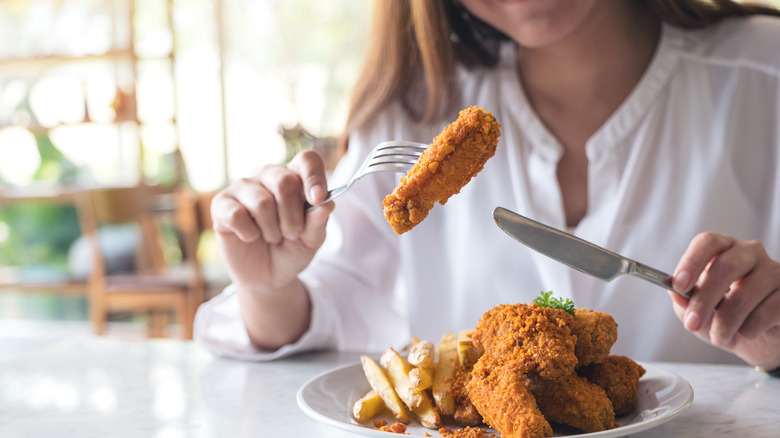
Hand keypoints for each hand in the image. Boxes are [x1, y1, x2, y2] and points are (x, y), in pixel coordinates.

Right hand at [210, 149, 334, 293]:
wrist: (267, 276)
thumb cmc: (291, 250)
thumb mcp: (312, 241)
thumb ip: (319, 223)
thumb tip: (326, 205)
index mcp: (295, 177)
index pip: (307, 160)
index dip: (314, 177)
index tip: (317, 199)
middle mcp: (268, 175)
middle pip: (284, 182)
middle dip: (293, 217)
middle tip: (292, 234)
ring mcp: (243, 187)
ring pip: (262, 202)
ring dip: (272, 229)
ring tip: (273, 237)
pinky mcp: (222, 204)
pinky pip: (237, 215)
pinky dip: (249, 233)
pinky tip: (250, 237)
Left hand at [669, 232, 779, 369]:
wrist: (759, 340)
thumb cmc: (723, 317)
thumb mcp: (697, 311)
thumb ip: (685, 301)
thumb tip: (675, 294)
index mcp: (723, 249)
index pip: (707, 242)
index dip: (691, 262)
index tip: (678, 286)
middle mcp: (750, 253)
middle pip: (726, 266)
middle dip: (704, 299)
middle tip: (692, 324)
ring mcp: (775, 271)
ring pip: (746, 293)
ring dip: (726, 322)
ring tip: (718, 337)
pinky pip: (769, 310)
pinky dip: (750, 327)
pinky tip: (746, 332)